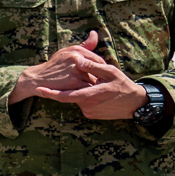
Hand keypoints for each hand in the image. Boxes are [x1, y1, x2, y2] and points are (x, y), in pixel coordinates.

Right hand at [10, 31, 104, 103]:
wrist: (37, 78)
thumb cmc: (54, 65)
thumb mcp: (67, 51)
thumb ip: (84, 45)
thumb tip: (94, 32)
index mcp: (76, 49)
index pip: (98, 60)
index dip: (101, 70)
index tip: (98, 77)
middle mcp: (77, 57)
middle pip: (98, 70)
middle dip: (99, 78)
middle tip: (97, 84)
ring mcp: (76, 70)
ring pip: (95, 80)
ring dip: (95, 86)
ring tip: (92, 90)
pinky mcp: (74, 82)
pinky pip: (89, 88)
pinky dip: (88, 92)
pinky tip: (85, 94)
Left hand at [32, 58, 148, 119]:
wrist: (136, 105)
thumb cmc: (124, 86)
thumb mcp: (111, 72)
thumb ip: (93, 67)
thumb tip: (78, 60)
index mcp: (90, 96)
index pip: (65, 96)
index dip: (50, 93)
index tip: (38, 89)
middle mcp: (87, 106)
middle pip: (72, 94)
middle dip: (74, 86)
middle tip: (87, 80)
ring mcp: (89, 112)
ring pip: (78, 98)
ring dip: (83, 91)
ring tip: (100, 86)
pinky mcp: (92, 115)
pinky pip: (84, 103)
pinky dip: (87, 97)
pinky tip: (100, 93)